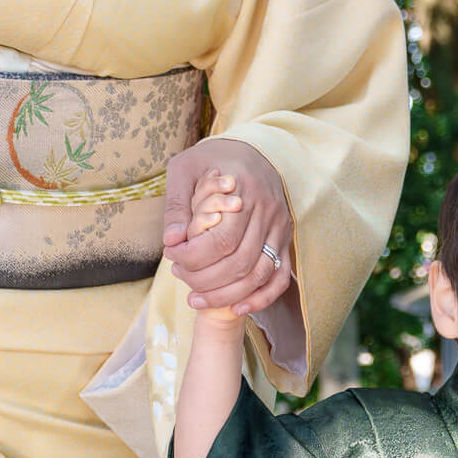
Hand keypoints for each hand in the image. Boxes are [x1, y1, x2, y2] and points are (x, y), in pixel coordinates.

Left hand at [163, 139, 292, 316]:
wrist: (257, 150)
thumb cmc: (215, 159)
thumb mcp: (187, 168)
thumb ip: (177, 204)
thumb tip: (172, 241)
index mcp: (243, 191)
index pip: (222, 239)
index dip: (194, 257)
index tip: (171, 256)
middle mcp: (267, 212)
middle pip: (239, 262)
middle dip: (205, 278)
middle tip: (178, 276)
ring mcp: (280, 229)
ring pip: (259, 275)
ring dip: (227, 294)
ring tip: (196, 298)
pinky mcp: (286, 242)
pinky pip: (280, 278)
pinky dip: (261, 298)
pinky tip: (237, 307)